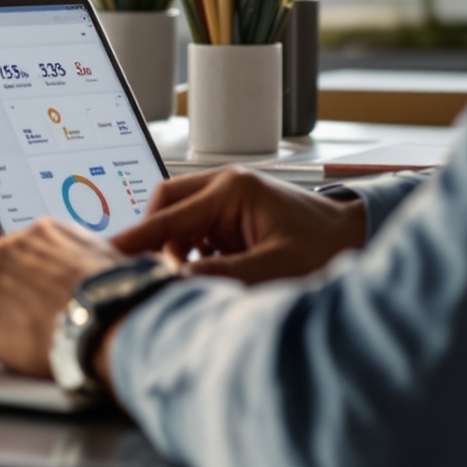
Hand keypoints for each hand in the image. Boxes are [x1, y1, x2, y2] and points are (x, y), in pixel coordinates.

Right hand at [113, 168, 366, 283]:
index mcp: (233, 189)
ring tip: (190, 278)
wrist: (358, 238)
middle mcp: (226, 185)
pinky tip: (207, 272)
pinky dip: (191, 252)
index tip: (108, 253)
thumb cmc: (329, 247)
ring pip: (178, 218)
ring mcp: (228, 197)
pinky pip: (195, 228)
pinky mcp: (232, 214)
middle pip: (165, 205)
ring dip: (176, 249)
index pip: (169, 214)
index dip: (137, 237)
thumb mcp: (276, 267)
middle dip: (155, 240)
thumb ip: (224, 274)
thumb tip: (177, 281)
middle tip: (153, 273)